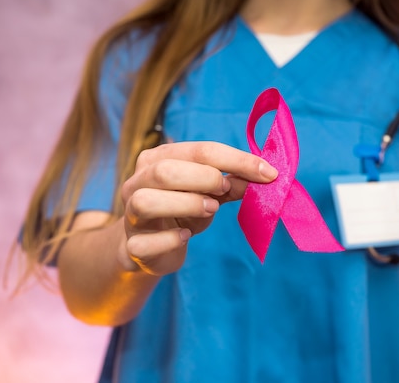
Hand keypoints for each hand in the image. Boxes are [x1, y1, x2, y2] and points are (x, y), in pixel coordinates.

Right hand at [119, 141, 277, 275]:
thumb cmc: (181, 213)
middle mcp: (138, 182)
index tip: (268, 173)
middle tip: (224, 191)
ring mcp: (130, 214)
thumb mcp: (208, 195)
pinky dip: (171, 239)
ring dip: (186, 204)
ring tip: (208, 209)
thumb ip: (230, 184)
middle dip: (205, 178)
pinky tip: (184, 236)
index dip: (237, 160)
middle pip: (166, 170)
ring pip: (147, 202)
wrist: (149, 248)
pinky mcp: (131, 245)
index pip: (199, 150)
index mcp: (158, 159)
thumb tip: (264, 176)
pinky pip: (144, 242)